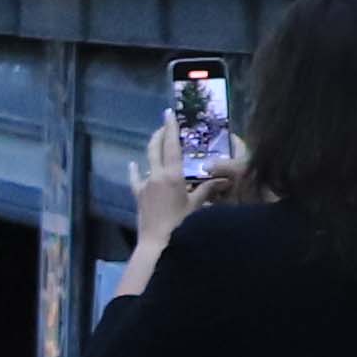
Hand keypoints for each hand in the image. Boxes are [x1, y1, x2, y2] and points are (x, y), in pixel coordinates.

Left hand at [134, 120, 232, 245]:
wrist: (156, 242)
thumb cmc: (179, 223)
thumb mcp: (196, 205)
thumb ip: (208, 189)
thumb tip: (224, 180)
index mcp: (172, 175)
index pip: (171, 145)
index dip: (170, 128)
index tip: (169, 113)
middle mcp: (156, 176)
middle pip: (155, 148)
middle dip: (159, 134)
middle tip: (164, 124)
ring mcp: (144, 185)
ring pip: (147, 161)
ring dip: (152, 150)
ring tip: (158, 143)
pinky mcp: (137, 195)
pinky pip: (135, 179)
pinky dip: (135, 170)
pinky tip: (132, 165)